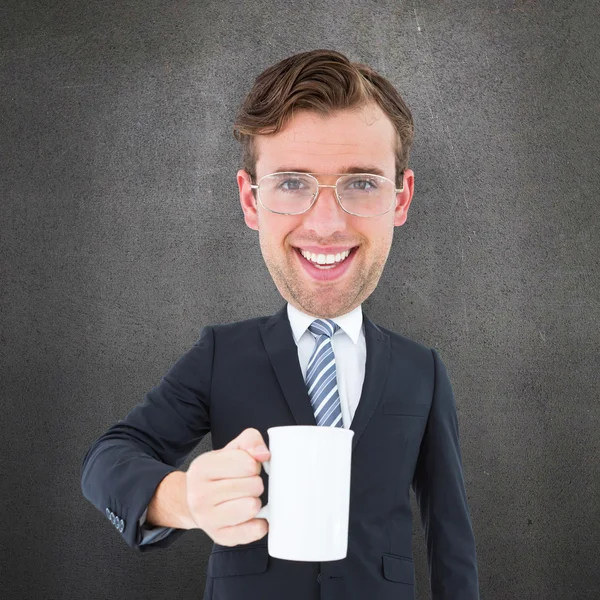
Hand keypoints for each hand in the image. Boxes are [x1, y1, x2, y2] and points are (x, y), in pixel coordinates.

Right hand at [185, 427, 269, 546]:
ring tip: (245, 498)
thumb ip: (249, 440)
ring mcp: (209, 519)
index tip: (246, 467)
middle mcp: (201, 495)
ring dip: (255, 501)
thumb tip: (263, 454)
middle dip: (255, 482)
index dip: (253, 463)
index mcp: (203, 468)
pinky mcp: (221, 537)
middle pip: (254, 485)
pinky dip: (259, 523)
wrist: (191, 500)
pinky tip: (251, 516)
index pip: (248, 463)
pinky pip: (254, 531)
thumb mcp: (230, 449)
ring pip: (253, 506)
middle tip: (245, 484)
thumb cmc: (216, 473)